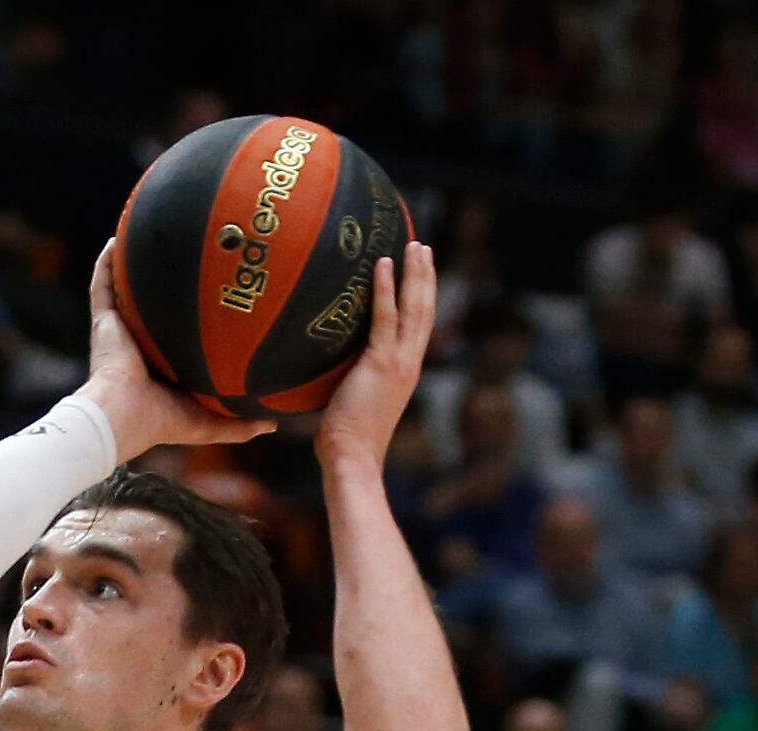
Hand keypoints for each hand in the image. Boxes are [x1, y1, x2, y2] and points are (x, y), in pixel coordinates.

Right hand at [78, 249, 273, 463]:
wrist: (121, 417)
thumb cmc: (161, 422)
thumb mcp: (209, 424)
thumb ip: (239, 423)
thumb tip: (274, 425)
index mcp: (163, 364)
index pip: (180, 335)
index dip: (196, 316)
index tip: (219, 293)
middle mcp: (141, 343)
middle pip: (157, 306)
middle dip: (169, 284)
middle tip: (193, 254)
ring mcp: (121, 330)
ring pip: (127, 290)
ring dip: (133, 266)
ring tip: (148, 236)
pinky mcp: (103, 322)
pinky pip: (102, 285)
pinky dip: (105, 263)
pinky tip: (115, 239)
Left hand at [315, 242, 436, 472]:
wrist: (352, 458)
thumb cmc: (346, 439)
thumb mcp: (354, 400)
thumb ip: (354, 379)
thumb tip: (331, 365)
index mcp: (406, 372)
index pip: (419, 326)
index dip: (423, 297)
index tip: (422, 271)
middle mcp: (409, 363)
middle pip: (425, 310)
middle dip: (426, 276)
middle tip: (423, 246)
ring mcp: (399, 363)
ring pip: (414, 308)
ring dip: (415, 273)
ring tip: (413, 245)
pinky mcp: (381, 364)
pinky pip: (386, 318)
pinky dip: (386, 289)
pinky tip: (384, 264)